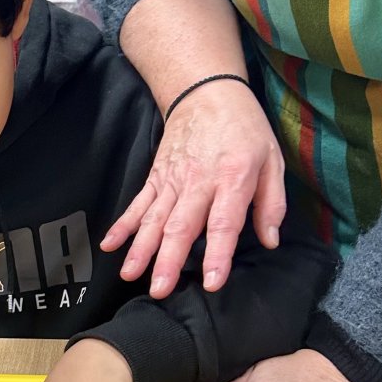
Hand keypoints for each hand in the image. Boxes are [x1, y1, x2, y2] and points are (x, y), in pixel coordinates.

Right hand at [102, 80, 285, 296]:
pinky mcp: (155, 178)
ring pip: (153, 219)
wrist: (206, 92)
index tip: (212, 282)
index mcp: (232, 179)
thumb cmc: (244, 128)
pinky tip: (109, 245)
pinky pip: (137, 204)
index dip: (218, 254)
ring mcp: (172, 181)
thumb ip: (271, 203)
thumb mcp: (272, 159)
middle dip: (168, 260)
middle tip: (159, 290)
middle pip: (180, 226)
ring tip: (130, 275)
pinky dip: (122, 225)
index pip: (223, 222)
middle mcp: (198, 183)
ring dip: (140, 249)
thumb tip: (269, 241)